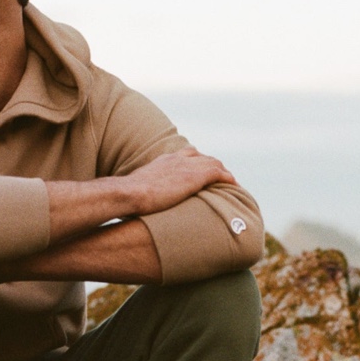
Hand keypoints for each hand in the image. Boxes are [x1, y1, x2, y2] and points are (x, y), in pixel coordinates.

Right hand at [120, 151, 236, 215]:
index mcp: (162, 161)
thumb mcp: (134, 191)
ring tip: (231, 182)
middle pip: (202, 157)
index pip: (185, 154)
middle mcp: (176, 159)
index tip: (202, 169)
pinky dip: (227, 178)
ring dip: (223, 172)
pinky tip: (234, 185)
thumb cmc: (126, 198)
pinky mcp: (194, 177)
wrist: (128, 193)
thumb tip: (134, 206)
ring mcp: (186, 167)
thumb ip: (139, 194)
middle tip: (221, 176)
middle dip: (213, 165)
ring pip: (213, 163)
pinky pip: (218, 174)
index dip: (196, 161)